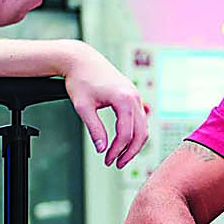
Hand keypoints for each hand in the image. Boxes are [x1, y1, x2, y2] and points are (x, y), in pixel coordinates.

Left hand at [63, 43, 148, 168]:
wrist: (81, 60)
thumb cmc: (80, 80)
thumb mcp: (83, 107)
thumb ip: (95, 129)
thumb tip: (102, 149)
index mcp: (123, 99)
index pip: (126, 134)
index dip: (117, 150)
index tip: (107, 160)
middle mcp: (134, 97)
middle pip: (140, 133)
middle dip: (130, 152)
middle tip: (117, 164)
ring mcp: (135, 95)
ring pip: (143, 126)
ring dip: (134, 144)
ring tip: (121, 156)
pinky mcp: (132, 95)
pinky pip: (141, 118)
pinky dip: (136, 132)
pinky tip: (128, 141)